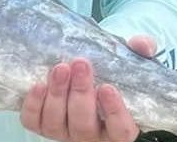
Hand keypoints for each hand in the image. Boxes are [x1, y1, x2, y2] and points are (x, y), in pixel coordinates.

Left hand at [19, 35, 156, 140]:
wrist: (89, 73)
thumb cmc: (115, 74)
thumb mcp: (132, 63)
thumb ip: (141, 53)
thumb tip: (142, 44)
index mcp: (118, 128)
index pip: (120, 131)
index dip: (114, 112)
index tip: (107, 87)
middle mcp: (92, 136)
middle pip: (84, 125)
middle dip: (80, 94)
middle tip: (81, 64)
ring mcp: (65, 132)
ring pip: (57, 124)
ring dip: (57, 95)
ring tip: (60, 68)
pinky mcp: (43, 125)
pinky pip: (34, 122)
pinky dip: (34, 105)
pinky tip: (39, 85)